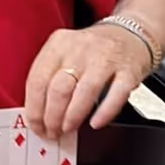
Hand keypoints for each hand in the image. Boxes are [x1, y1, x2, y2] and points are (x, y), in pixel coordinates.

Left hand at [24, 25, 152, 139]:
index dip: (34, 109)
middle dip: (52, 117)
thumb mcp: (64, 52)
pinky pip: (116, 95)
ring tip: (68, 128)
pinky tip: (95, 123)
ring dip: (72, 117)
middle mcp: (80, 49)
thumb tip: (38, 113)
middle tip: (51, 131)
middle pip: (58, 89)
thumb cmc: (92, 49)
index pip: (38, 80)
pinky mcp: (128, 70)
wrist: (130, 33)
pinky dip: (104, 113)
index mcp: (58, 44)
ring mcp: (106, 59)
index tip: (35, 125)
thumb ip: (50, 77)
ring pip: (84, 93)